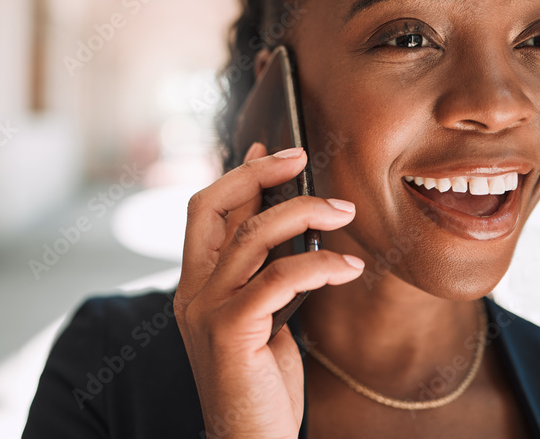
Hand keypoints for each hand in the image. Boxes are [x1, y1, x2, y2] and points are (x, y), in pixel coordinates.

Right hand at [174, 143, 364, 437]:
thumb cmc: (262, 389)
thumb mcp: (262, 321)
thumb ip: (265, 277)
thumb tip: (290, 230)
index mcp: (195, 287)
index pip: (204, 211)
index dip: (238, 174)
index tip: (271, 150)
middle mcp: (192, 292)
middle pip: (213, 205)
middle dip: (257, 172)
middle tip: (302, 156)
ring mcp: (206, 310)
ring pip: (253, 234)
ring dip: (305, 212)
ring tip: (346, 212)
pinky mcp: (231, 332)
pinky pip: (279, 277)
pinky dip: (320, 264)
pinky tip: (348, 266)